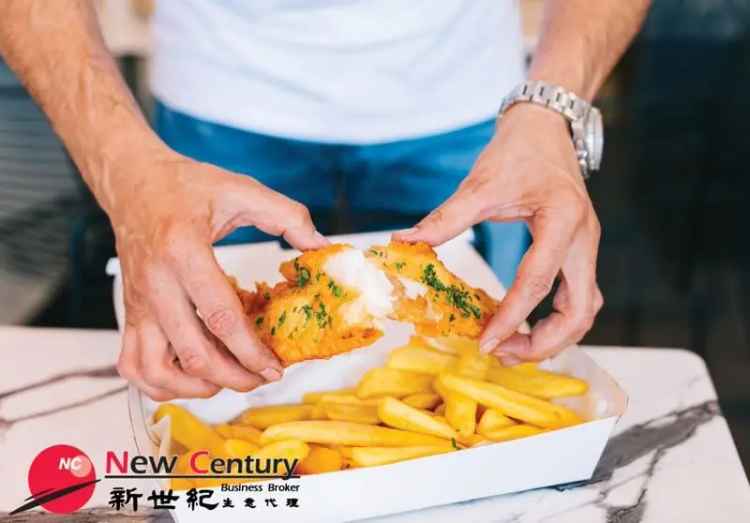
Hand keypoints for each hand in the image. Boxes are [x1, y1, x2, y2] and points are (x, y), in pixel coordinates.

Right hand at [108, 149, 327, 399]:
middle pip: (193, 354)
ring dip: (195, 388)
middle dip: (235, 377)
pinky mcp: (129, 312)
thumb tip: (322, 247)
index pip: (221, 317)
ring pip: (156, 369)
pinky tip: (189, 378)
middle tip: (263, 377)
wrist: (134, 182)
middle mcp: (155, 283)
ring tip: (228, 380)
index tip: (276, 367)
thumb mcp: (241, 190)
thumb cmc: (186, 185)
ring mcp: (137, 302)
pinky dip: (159, 384)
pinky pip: (132, 364)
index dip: (252, 351)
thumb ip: (288, 217)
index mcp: (183, 251)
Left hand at [394, 104, 602, 363]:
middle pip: (580, 310)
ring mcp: (586, 247)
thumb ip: (446, 219)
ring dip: (555, 336)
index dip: (512, 317)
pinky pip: (578, 297)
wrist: (546, 128)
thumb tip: (405, 242)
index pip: (538, 281)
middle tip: (504, 354)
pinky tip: (526, 326)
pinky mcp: (580, 251)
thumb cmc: (517, 150)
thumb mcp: (480, 183)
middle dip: (544, 342)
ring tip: (513, 348)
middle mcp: (584, 239)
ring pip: (586, 309)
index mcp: (562, 220)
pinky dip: (556, 320)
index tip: (486, 343)